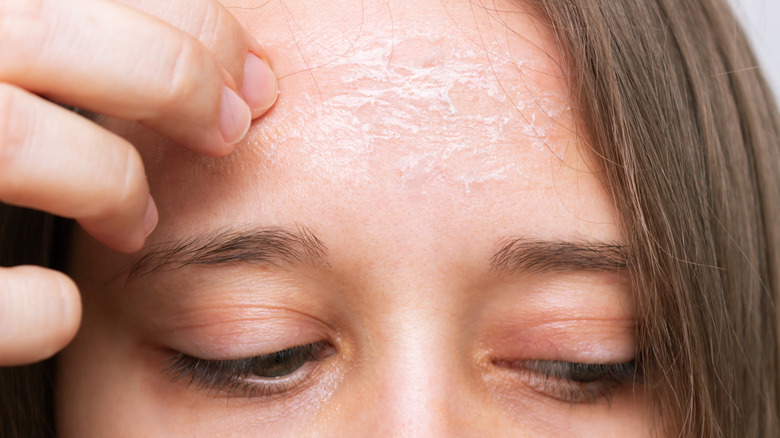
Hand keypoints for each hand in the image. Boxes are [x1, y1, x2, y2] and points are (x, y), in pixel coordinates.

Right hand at [0, 0, 277, 365]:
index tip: (249, 73)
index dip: (191, 22)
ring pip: (18, 143)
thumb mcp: (5, 60)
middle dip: (174, 81)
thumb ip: (66, 41)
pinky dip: (39, 310)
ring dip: (111, 185)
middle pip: (54, 37)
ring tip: (137, 224)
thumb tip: (199, 45)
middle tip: (228, 130)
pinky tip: (60, 306)